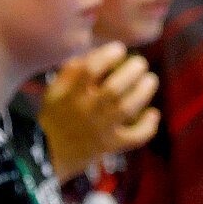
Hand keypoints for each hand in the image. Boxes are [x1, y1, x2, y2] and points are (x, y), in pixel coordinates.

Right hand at [40, 43, 160, 180]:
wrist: (49, 155)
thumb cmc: (57, 114)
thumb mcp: (55, 90)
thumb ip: (73, 69)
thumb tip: (100, 51)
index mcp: (70, 95)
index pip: (89, 70)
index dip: (107, 55)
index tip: (119, 48)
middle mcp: (86, 111)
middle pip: (114, 89)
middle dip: (132, 71)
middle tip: (140, 63)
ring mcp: (100, 130)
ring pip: (127, 109)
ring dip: (144, 92)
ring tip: (150, 80)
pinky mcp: (111, 146)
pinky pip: (134, 138)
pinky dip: (148, 126)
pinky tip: (152, 114)